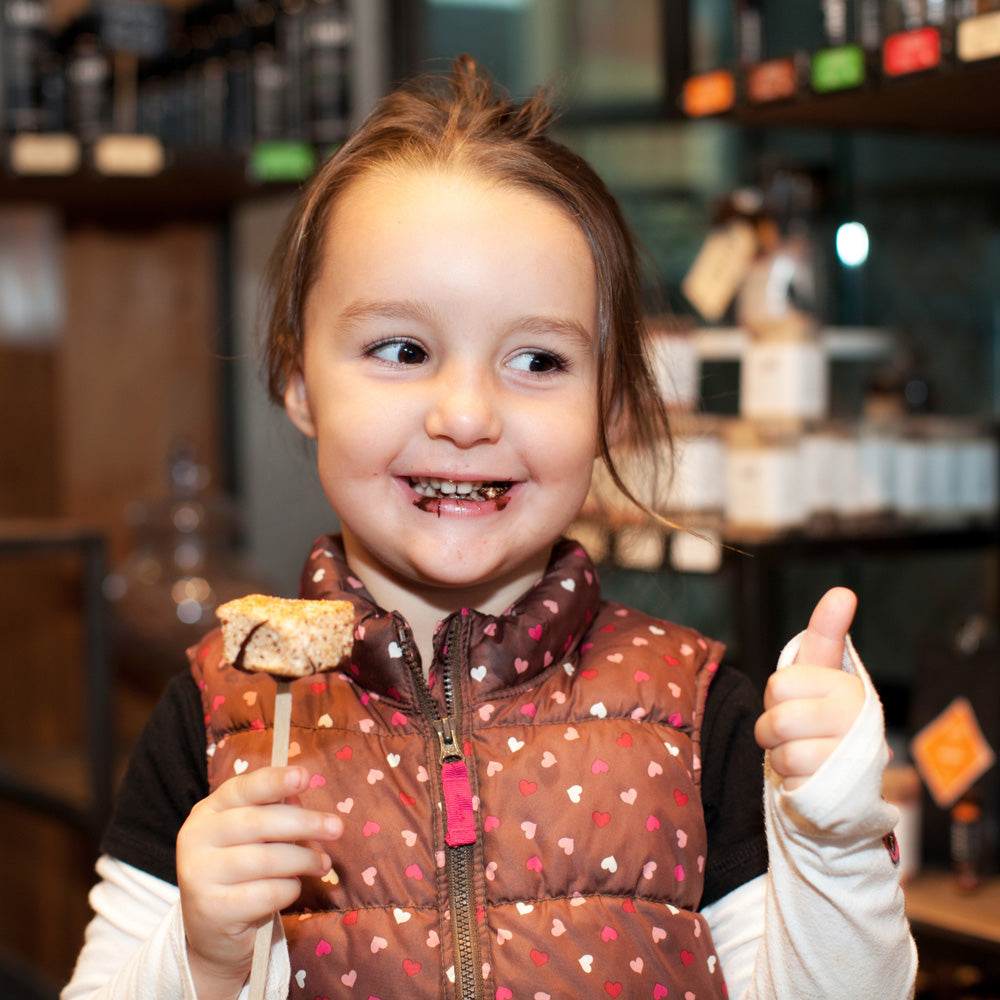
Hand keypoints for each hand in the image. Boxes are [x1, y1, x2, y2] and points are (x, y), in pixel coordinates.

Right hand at [176, 765, 341, 998]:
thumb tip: (299, 791)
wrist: (214, 931)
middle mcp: (196, 838)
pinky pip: (265, 893)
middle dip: (303, 823)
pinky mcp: (211, 909)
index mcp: (208, 811)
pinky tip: (292, 887)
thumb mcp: (255, 837)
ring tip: (322, 864)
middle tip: (336, 828)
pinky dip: (289, 889)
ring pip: (264, 859)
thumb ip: (275, 812)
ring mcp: (198, 875)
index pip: (242, 788)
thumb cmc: (242, 872)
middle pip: (257, 823)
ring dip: (303, 860)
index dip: (274, 781)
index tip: (303, 776)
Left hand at [754, 588, 864, 791]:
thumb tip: (843, 592)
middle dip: (772, 728)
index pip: (779, 686)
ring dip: (779, 755)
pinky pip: (790, 780)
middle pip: (778, 721)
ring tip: (801, 752)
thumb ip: (827, 632)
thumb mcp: (820, 669)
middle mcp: (855, 723)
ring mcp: (849, 761)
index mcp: (849, 689)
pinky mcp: (838, 792)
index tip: (796, 700)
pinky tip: (808, 776)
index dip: (777, 695)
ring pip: (782, 753)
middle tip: (792, 731)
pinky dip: (789, 780)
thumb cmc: (822, 710)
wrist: (842, 776)